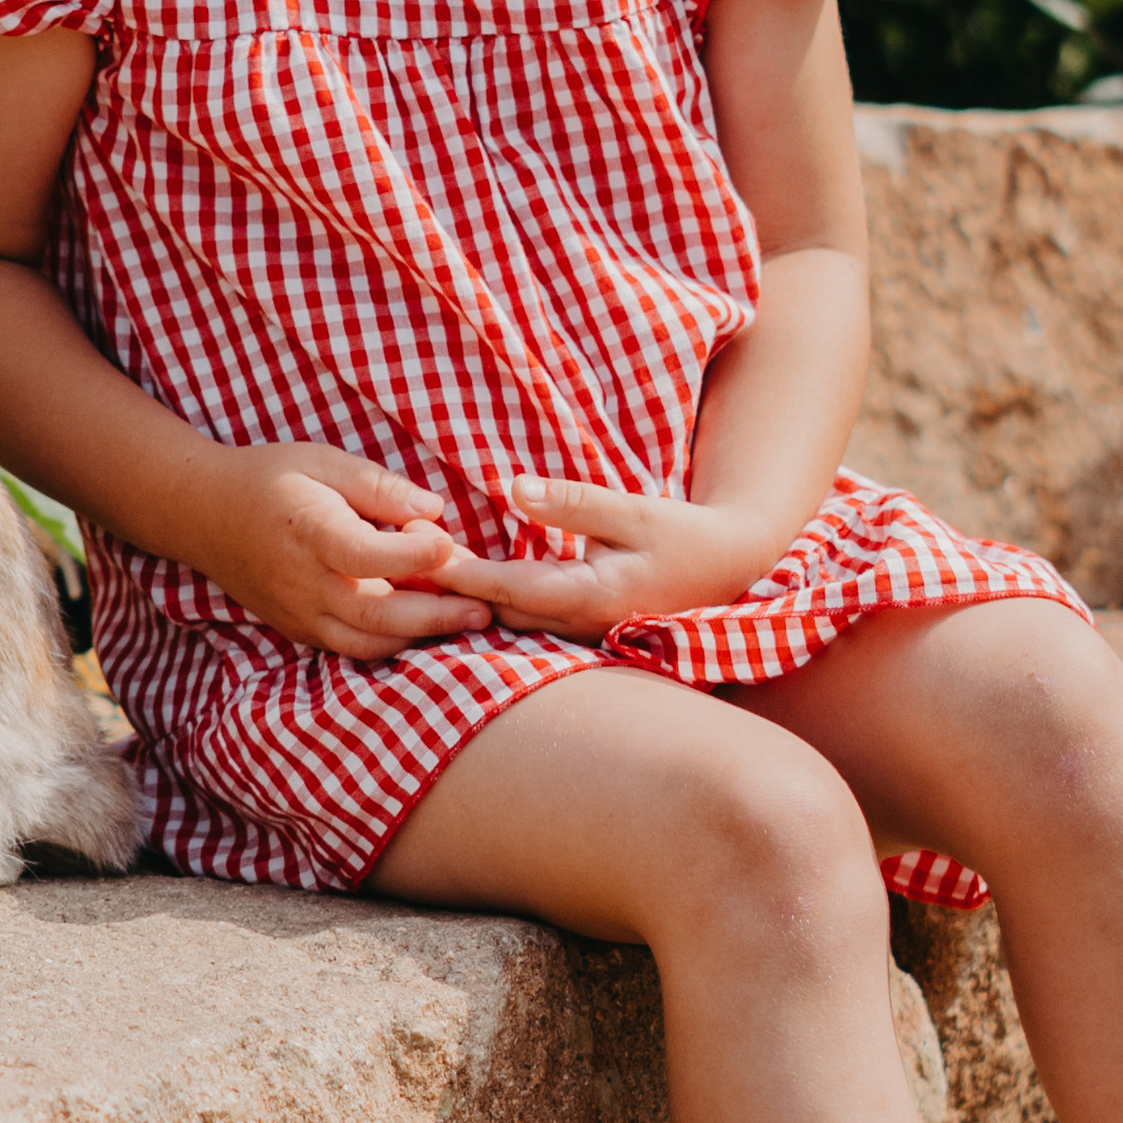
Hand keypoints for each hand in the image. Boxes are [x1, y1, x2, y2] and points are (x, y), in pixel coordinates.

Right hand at [189, 442, 493, 660]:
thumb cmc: (271, 478)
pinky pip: (350, 648)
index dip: (413, 555)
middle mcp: (302, 582)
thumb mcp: (324, 462)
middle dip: (435, 615)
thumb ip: (380, 487)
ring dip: (419, 637)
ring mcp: (298, 614)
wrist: (203, 514)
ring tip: (465, 621)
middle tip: (483, 609)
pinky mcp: (299, 630)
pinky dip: (392, 643)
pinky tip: (425, 626)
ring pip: (367, 643)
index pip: (366, 556)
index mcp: (309, 532)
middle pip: (376, 614)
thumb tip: (434, 510)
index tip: (450, 543)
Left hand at [430, 480, 784, 641]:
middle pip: (497, 613)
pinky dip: (489, 603)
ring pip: (507, 622)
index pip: (510, 589)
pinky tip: (456, 585)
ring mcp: (581, 633)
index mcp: (593, 596)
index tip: (417, 556)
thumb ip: (573, 502)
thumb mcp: (633, 510)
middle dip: (447, 592)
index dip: (460, 574)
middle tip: (391, 564)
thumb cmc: (683, 534)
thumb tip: (512, 489)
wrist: (730, 567)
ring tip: (409, 574)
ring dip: (463, 601)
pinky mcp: (580, 627)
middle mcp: (580, 624)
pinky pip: (524, 620)